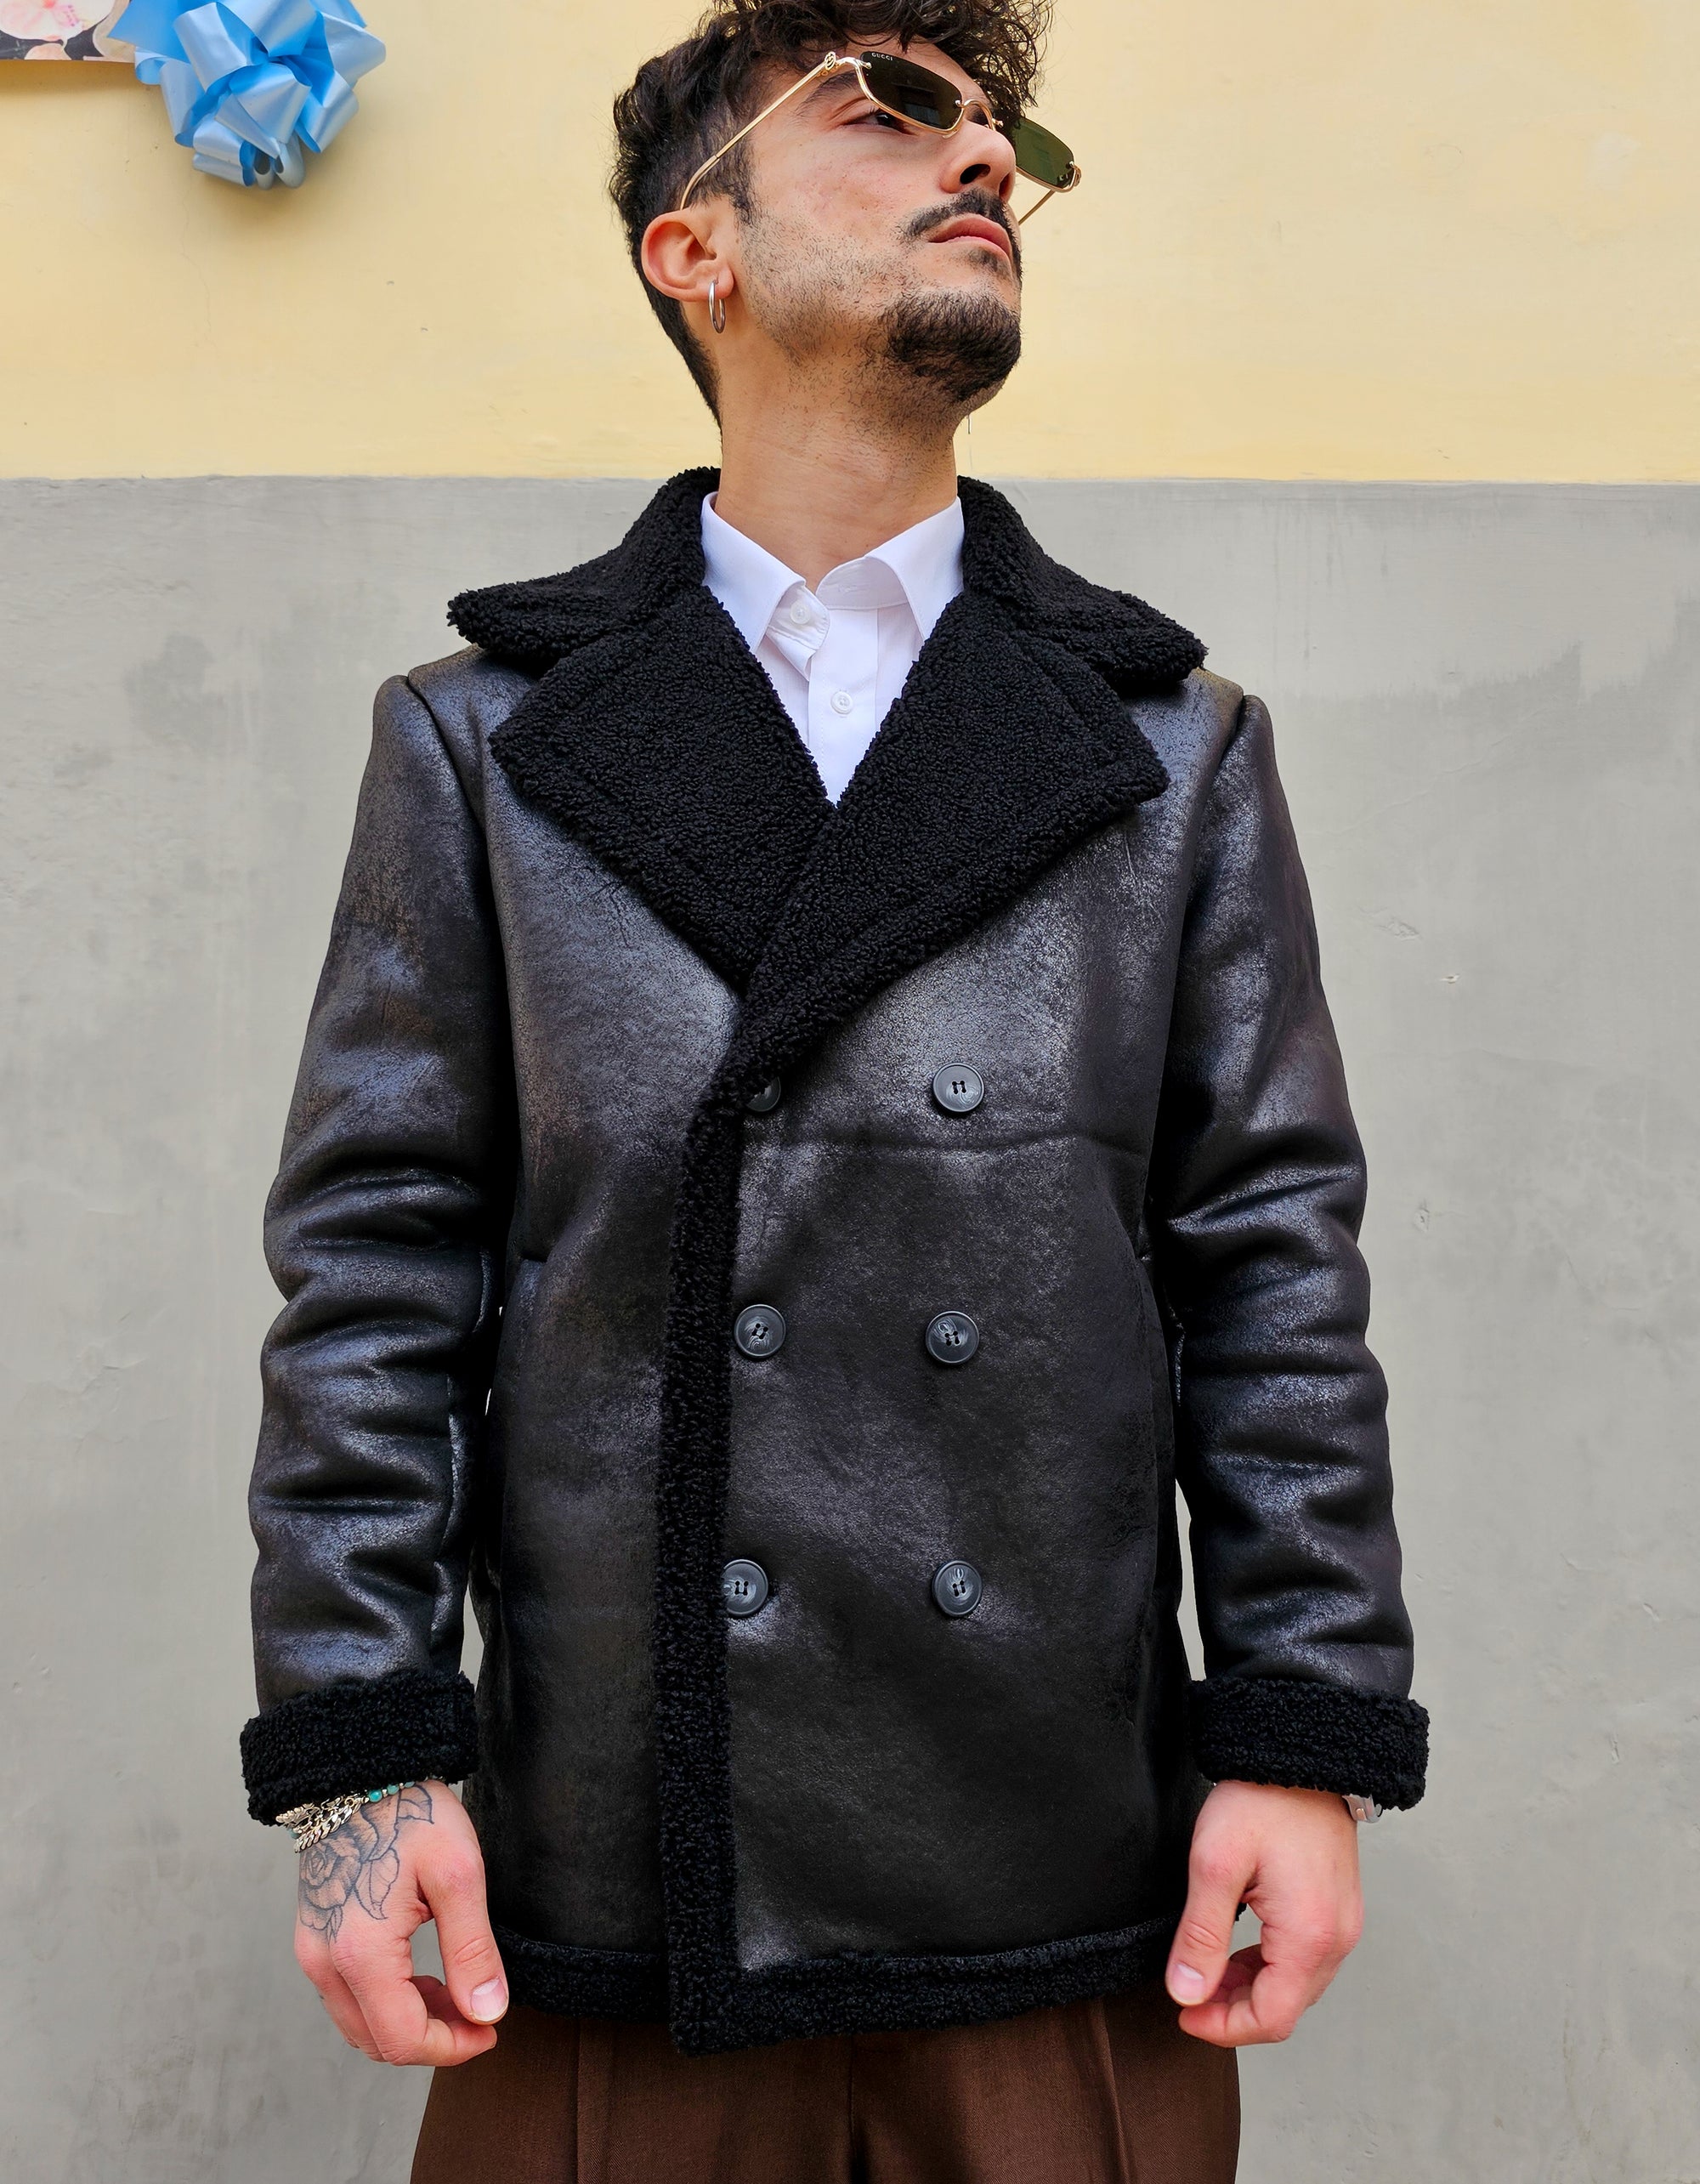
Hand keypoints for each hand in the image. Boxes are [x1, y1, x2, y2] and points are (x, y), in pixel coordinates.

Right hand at [292, 1779, 507, 2066]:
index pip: (403, 2040)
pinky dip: (386, 2003)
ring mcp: (313, 1952)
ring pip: (360, 2025)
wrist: (358, 1772)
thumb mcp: (458, 1874)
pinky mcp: (313, 1939)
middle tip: (479, 2016)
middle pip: (378, 2042)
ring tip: (456, 1994)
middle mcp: (325, 1963)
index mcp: (361, 1953)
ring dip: (409, 2023)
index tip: (489, 2031)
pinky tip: (420, 1976)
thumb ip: (472, 1949)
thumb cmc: (410, 1812)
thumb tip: (487, 2012)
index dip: (452, 2048)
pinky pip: (347, 1997)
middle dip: (434, 2040)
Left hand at [1164, 1780, 1362, 2046]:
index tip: (1184, 2014)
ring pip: (1297, 1987)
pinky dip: (1270, 1966)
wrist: (1300, 1755)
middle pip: (1286, 2008)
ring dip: (1251, 1989)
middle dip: (1234, 2011)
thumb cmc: (1261, 1800)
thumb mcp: (1215, 1864)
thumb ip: (1201, 1935)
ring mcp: (1342, 1925)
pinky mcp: (1338, 1909)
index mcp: (1309, 1937)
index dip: (1224, 2028)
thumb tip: (1186, 1993)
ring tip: (1207, 1968)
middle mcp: (1336, 1939)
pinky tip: (1238, 1950)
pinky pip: (1305, 1959)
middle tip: (1189, 1990)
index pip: (1272, 2019)